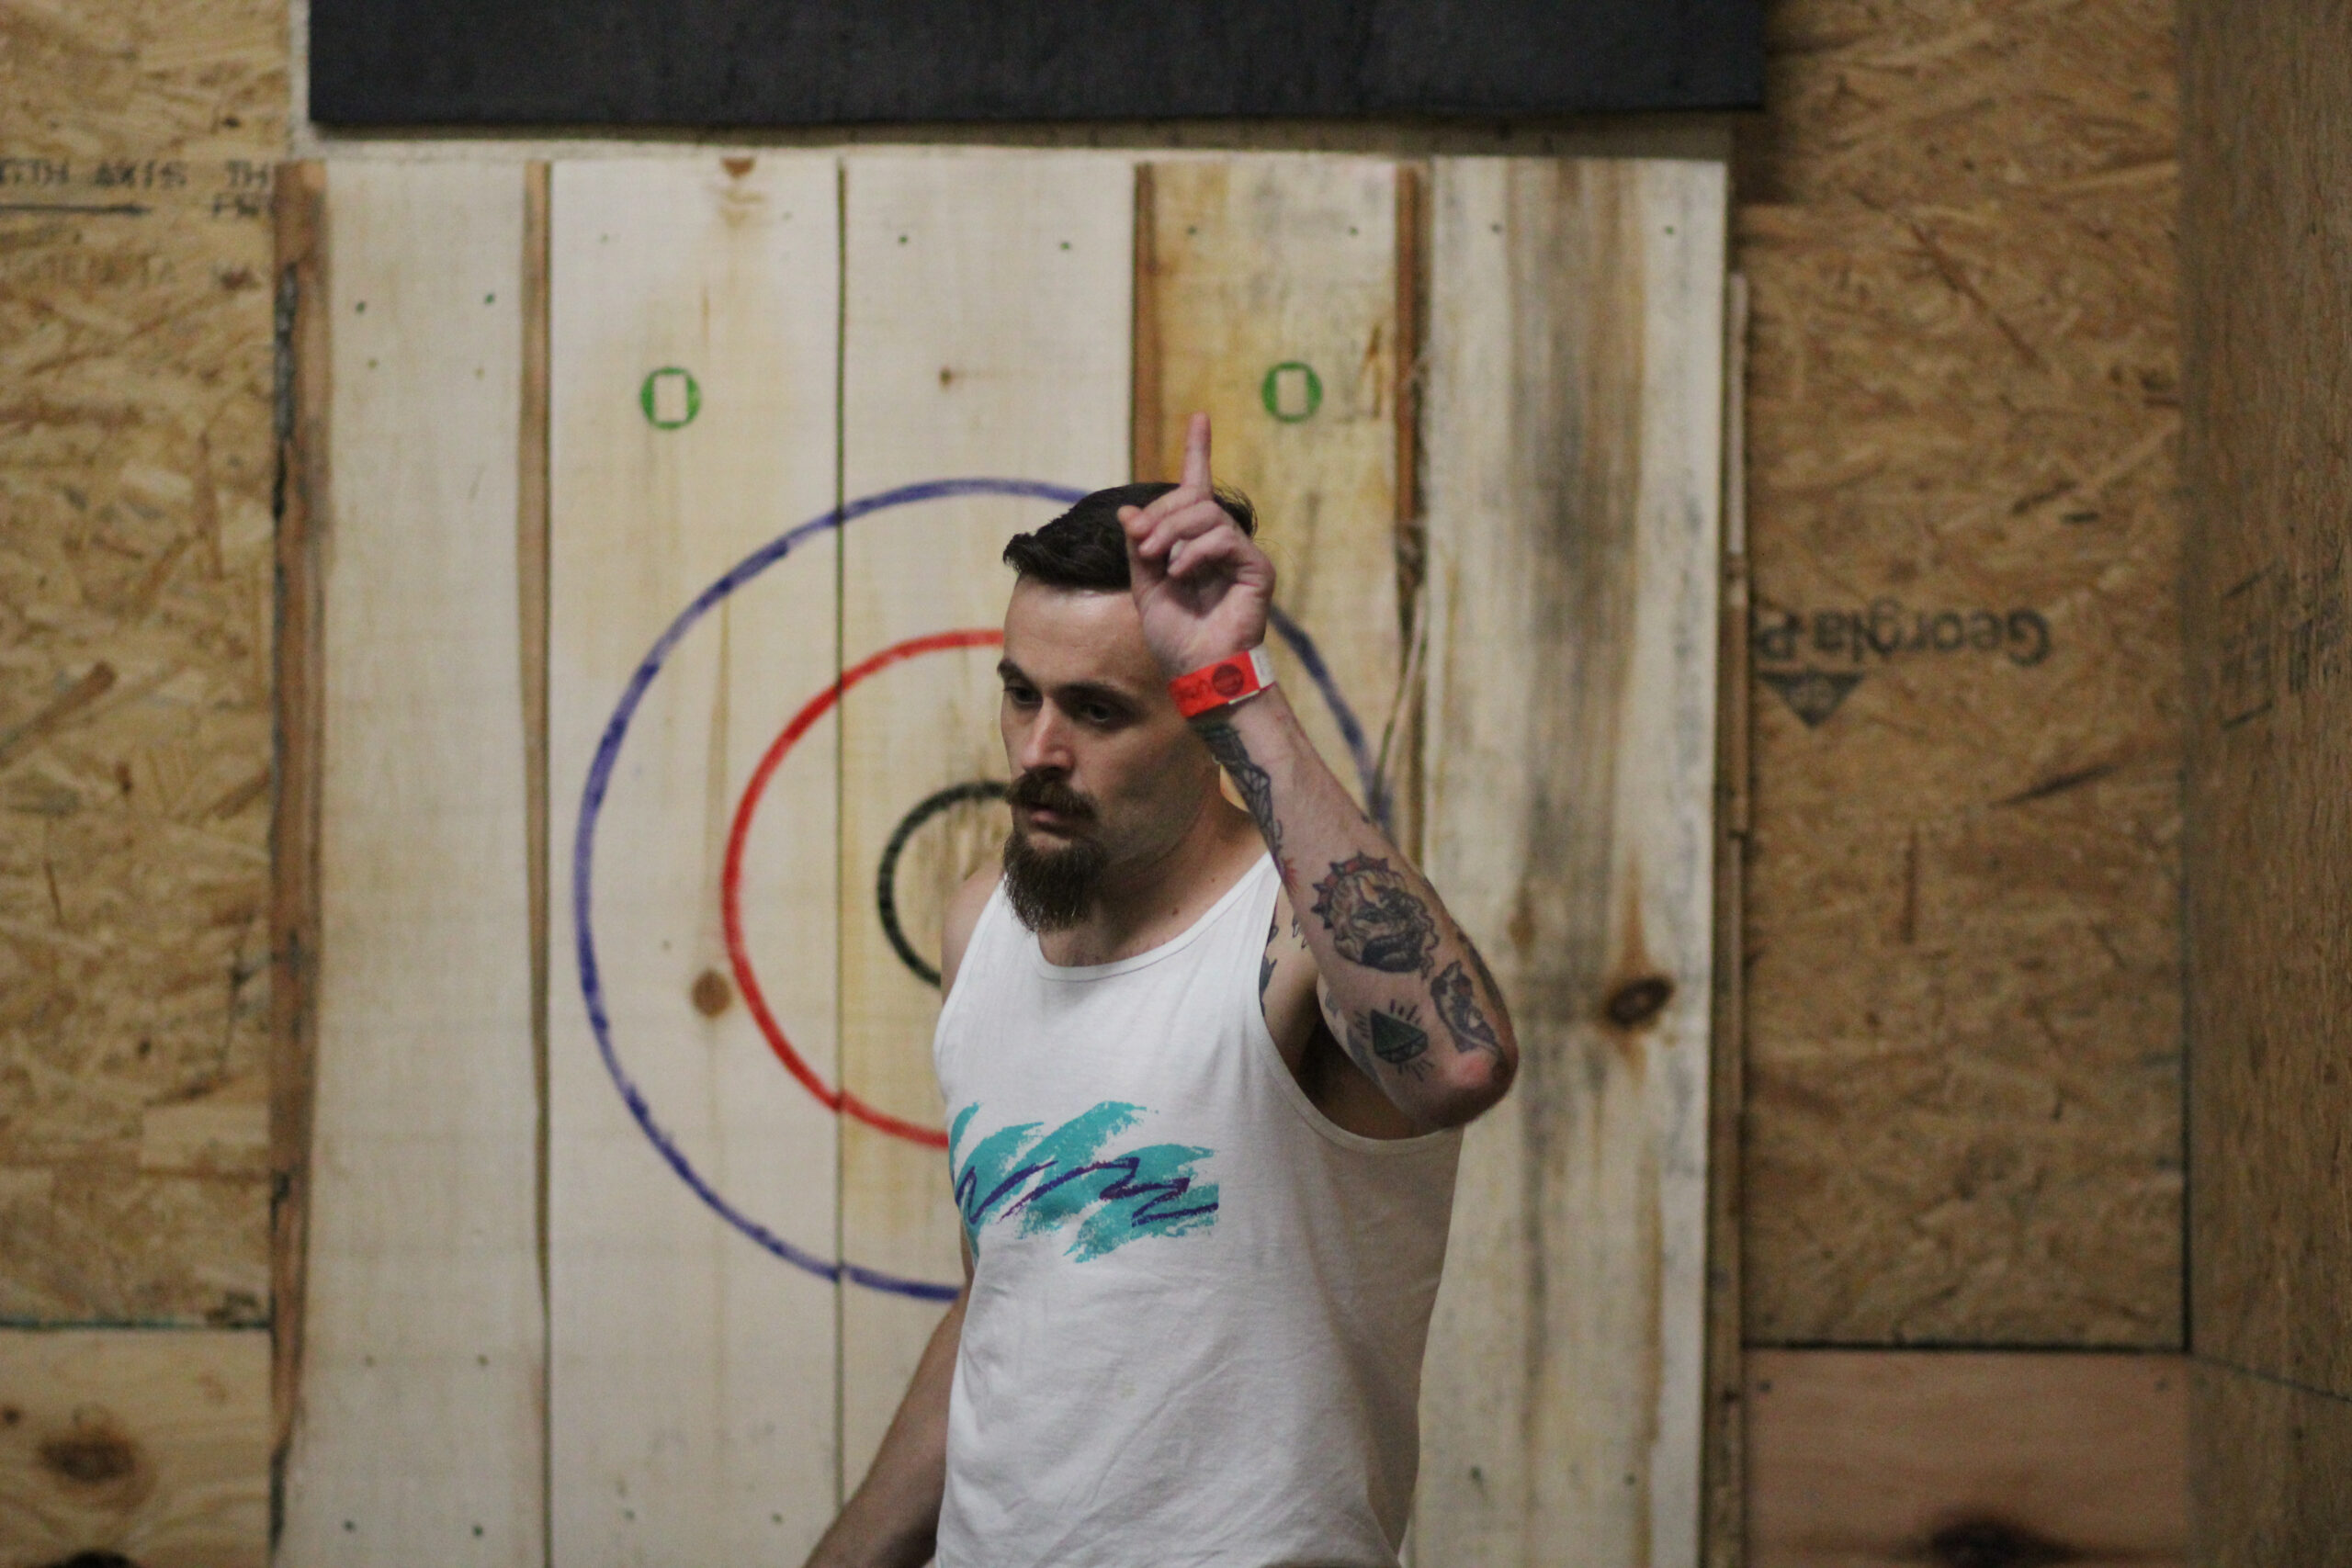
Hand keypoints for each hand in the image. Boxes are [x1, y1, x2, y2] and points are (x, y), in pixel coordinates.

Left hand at [1118, 412, 1275, 677]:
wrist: (1197, 671)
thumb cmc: (1174, 636)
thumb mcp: (1144, 586)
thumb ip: (1139, 547)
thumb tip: (1128, 511)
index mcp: (1194, 543)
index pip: (1197, 488)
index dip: (1198, 451)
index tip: (1199, 417)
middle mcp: (1220, 543)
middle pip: (1191, 499)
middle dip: (1160, 516)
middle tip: (1141, 544)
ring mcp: (1241, 554)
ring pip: (1205, 515)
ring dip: (1172, 533)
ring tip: (1160, 562)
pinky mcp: (1256, 569)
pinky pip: (1223, 539)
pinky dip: (1195, 553)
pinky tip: (1182, 574)